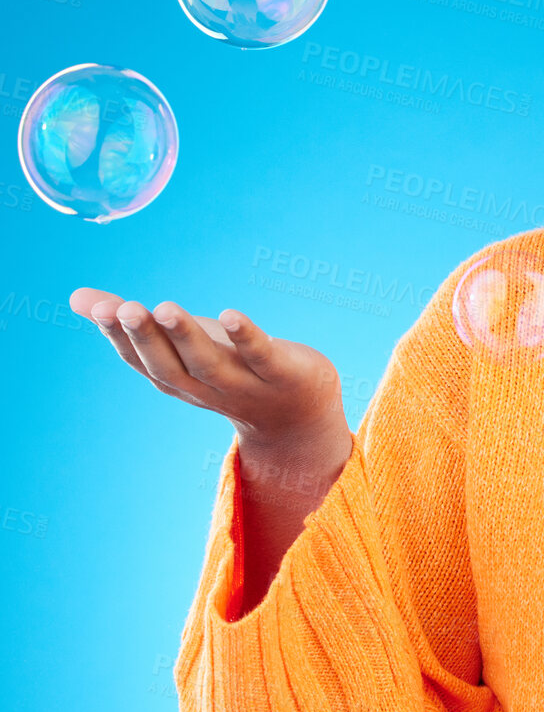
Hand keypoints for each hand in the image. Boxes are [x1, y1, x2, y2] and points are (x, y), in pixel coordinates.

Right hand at [70, 287, 345, 443]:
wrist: (299, 414)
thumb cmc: (232, 368)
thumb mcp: (184, 344)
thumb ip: (135, 324)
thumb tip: (76, 297)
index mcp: (179, 379)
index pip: (142, 361)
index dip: (120, 338)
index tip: (99, 308)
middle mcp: (206, 386)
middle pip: (169, 366)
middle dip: (146, 337)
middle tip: (124, 308)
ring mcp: (244, 383)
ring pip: (209, 364)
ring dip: (187, 337)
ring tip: (166, 308)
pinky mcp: (281, 373)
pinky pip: (261, 356)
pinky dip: (246, 337)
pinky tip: (232, 315)